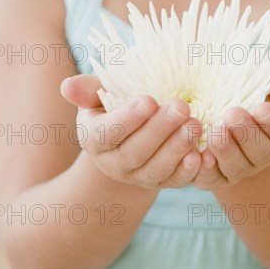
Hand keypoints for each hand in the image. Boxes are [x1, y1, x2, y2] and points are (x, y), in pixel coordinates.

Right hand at [61, 74, 201, 189]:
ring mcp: (138, 176)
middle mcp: (113, 163)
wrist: (133, 131)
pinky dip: (188, 171)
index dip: (127, 119)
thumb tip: (68, 86)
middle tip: (181, 107)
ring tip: (195, 125)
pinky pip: (174, 182)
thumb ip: (88, 89)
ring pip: (155, 170)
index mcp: (94, 139)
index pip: (106, 133)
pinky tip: (201, 155)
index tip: (149, 100)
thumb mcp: (100, 94)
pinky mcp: (162, 182)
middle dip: (159, 130)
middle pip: (134, 152)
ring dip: (177, 149)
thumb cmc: (116, 104)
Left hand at [192, 74, 269, 189]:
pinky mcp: (213, 177)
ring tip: (215, 133)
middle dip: (246, 133)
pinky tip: (199, 155)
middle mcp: (262, 155)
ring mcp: (238, 169)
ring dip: (226, 151)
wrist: (216, 111)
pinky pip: (210, 179)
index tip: (261, 108)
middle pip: (260, 151)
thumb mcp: (266, 86)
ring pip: (236, 167)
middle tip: (232, 114)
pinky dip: (205, 170)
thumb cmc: (245, 94)